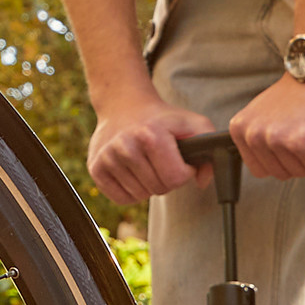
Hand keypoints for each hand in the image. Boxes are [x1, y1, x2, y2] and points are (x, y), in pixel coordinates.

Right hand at [85, 94, 220, 205]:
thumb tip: (202, 181)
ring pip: (141, 195)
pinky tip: (133, 172)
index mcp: (150, 135)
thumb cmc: (161, 119)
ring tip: (146, 163)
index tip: (180, 160)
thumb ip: (209, 147)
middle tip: (161, 161)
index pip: (176, 178)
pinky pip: (122, 199)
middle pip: (160, 189)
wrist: (123, 106)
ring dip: (149, 185)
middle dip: (167, 179)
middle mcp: (126, 146)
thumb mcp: (192, 123)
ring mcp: (107, 158)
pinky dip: (132, 191)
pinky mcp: (95, 169)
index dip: (184, 172)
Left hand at [228, 72, 304, 178]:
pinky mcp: (300, 140)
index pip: (260, 171)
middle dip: (302, 162)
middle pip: (282, 174)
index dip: (283, 161)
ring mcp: (276, 138)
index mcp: (240, 129)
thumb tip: (266, 167)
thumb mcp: (264, 114)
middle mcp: (253, 134)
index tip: (295, 143)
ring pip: (302, 172)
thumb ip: (259, 137)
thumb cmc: (300, 91)